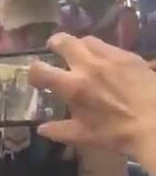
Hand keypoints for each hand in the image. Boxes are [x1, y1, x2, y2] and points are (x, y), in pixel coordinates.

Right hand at [28, 34, 155, 159]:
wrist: (155, 122)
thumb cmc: (117, 133)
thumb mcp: (85, 136)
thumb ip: (60, 130)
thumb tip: (41, 128)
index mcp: (73, 86)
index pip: (40, 70)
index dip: (33, 72)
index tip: (36, 78)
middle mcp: (88, 65)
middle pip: (63, 41)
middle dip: (54, 43)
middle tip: (54, 49)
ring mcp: (110, 57)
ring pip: (87, 39)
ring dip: (79, 45)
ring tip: (81, 54)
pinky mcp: (128, 55)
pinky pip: (109, 46)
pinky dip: (101, 52)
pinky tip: (106, 63)